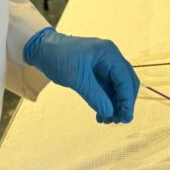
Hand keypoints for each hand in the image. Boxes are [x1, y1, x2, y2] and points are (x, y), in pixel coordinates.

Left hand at [23, 28, 138, 122]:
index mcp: (109, 54)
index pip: (125, 79)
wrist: (42, 49)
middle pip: (126, 82)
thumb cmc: (59, 58)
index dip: (127, 100)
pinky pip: (107, 88)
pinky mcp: (97, 71)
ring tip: (108, 120)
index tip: (125, 118)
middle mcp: (110, 57)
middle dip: (124, 102)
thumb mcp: (77, 79)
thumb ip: (95, 96)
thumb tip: (110, 113)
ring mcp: (104, 64)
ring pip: (118, 87)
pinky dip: (106, 100)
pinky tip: (101, 114)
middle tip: (118, 121)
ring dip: (115, 104)